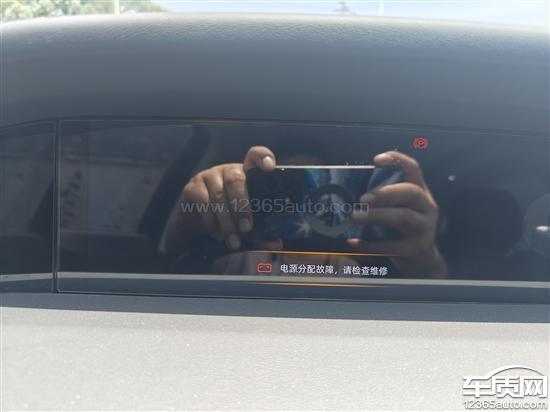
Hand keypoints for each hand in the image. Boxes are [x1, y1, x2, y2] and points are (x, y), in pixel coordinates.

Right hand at [167, 146, 275, 252]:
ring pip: (219, 197)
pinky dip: (210, 221)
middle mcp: (228, 170)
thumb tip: (277, 244)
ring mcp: (209, 176)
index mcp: (246, 173)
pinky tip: (215, 232)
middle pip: (236, 180)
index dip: (263, 158)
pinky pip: (202, 203)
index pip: (255, 156)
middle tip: (246, 229)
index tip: (269, 168)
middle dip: (242, 207)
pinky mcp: (192, 187)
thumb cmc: (228, 217)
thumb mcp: (245, 223)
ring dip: (226, 222)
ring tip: (233, 241)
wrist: (196, 222)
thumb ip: (260, 232)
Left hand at [348, 151, 446, 276]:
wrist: (420, 259)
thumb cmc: (400, 228)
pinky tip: (353, 241)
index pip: (413, 169)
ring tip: (354, 216)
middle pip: (410, 192)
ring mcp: (424, 228)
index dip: (397, 160)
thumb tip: (344, 191)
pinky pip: (393, 246)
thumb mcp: (397, 208)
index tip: (376, 160)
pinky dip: (371, 244)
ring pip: (403, 217)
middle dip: (385, 193)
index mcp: (419, 191)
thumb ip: (381, 198)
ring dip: (376, 216)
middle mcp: (426, 207)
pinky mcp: (417, 249)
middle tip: (362, 198)